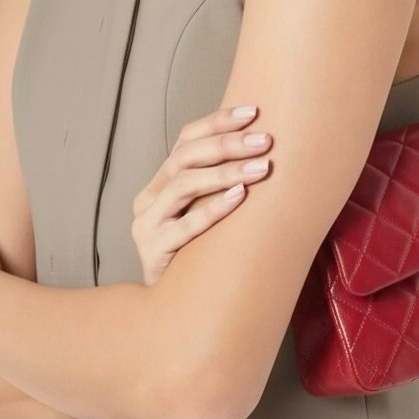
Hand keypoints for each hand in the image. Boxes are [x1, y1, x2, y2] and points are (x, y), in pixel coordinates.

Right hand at [131, 105, 272, 286]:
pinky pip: (185, 226)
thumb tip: (271, 152)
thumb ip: (225, 187)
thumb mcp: (210, 214)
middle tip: (265, 140)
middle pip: (185, 157)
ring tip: (261, 167)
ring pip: (183, 185)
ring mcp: (146, 225)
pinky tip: (240, 197)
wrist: (174, 306)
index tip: (253, 111)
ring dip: (225, 172)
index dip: (217, 123)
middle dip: (227, 144)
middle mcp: (150, 199)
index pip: (186, 140)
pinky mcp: (152, 252)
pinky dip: (214, 208)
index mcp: (162, 183)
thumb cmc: (203, 256)